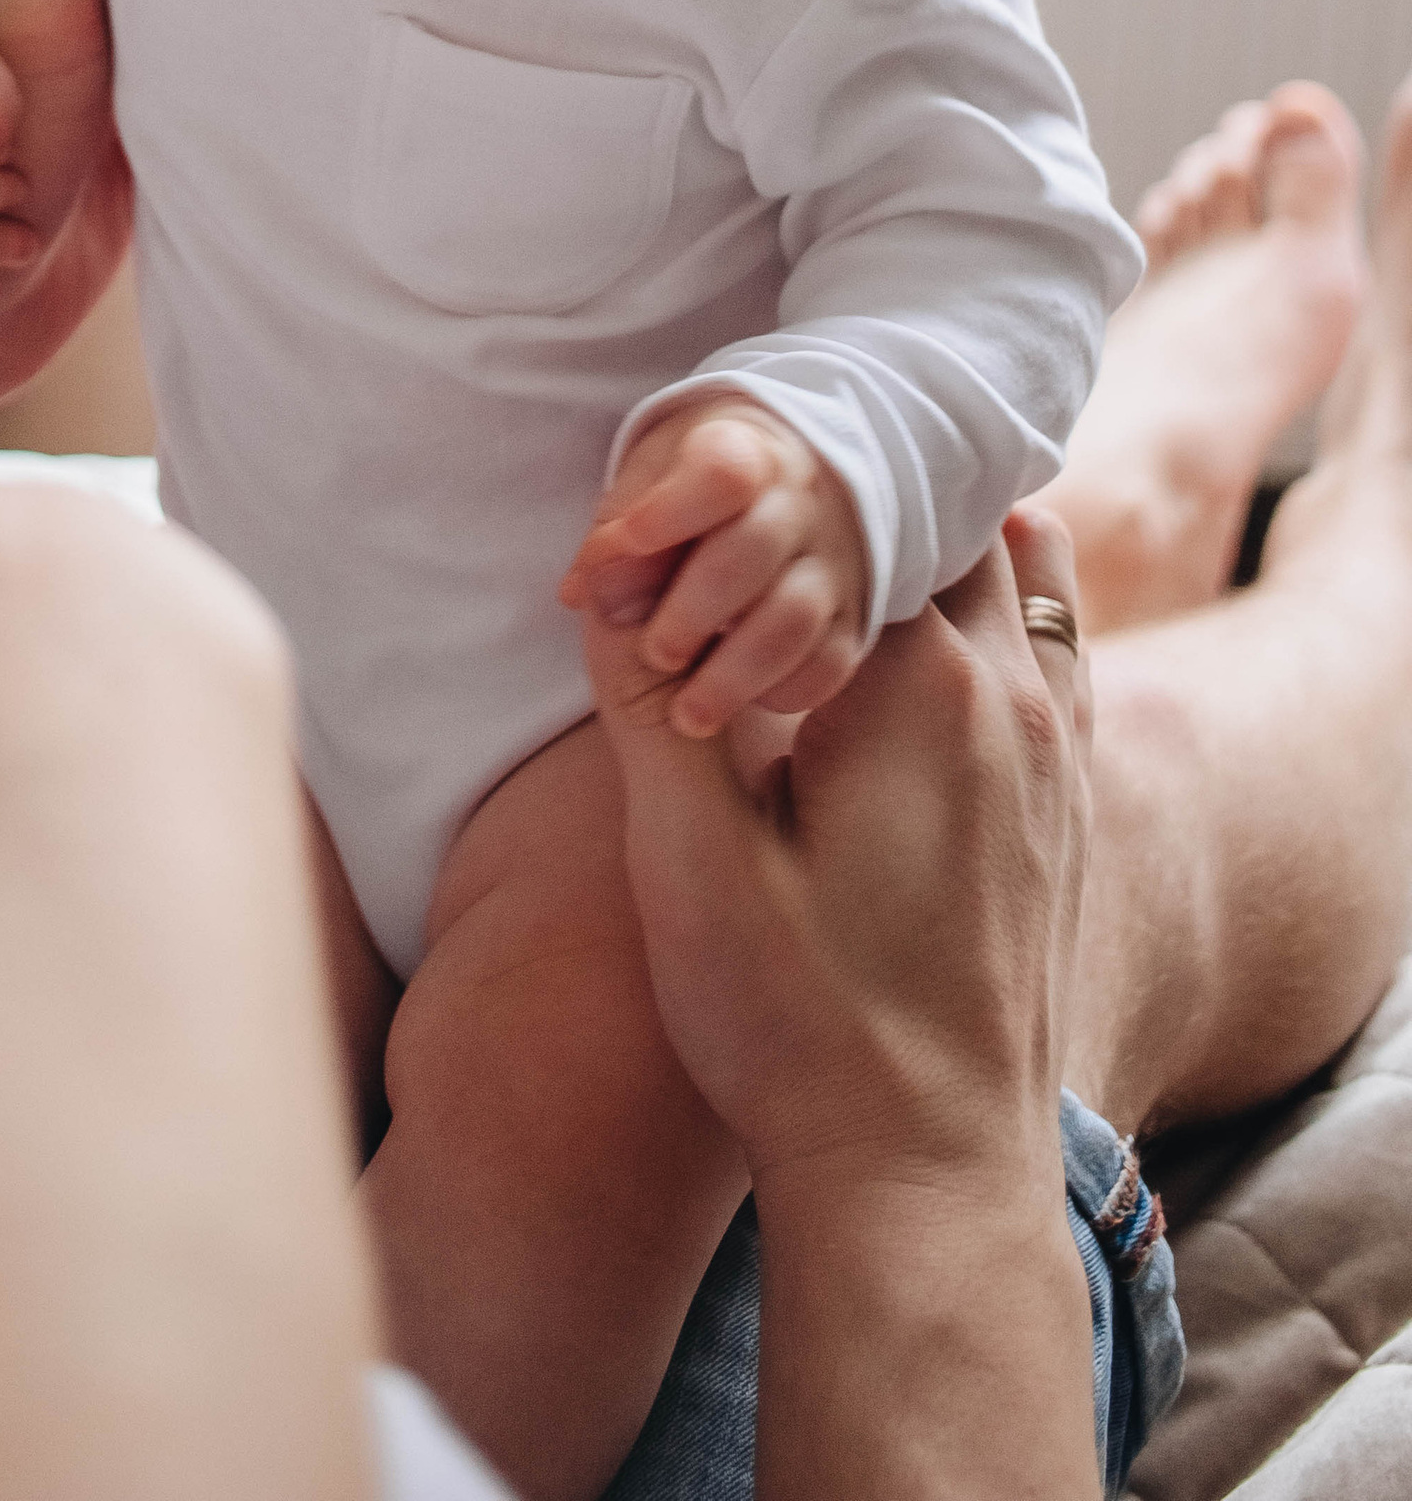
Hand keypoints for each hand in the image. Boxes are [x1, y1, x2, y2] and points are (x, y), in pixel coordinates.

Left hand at [561, 393, 869, 734]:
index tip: (630, 543)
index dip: (672, 512)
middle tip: (656, 654)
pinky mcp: (849, 620)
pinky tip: (746, 704)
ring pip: (795, 617)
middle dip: (695, 611)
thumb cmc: (696, 487)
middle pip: (754, 551)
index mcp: (745, 452)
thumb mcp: (650, 481)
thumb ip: (613, 534)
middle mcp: (799, 504)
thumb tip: (586, 593)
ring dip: (736, 673)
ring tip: (686, 715)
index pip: (722, 473)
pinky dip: (787, 690)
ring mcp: (831, 563)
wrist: (789, 488)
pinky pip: (830, 662)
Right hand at [577, 503, 1090, 1192]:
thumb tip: (606, 581)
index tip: (687, 508)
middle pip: (940, 515)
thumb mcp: (690, 863)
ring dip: (924, 539)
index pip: (845, 508)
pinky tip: (924, 627)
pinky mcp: (1069, 803)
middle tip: (747, 519)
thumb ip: (646, 704)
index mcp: (919, 686)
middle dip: (843, 499)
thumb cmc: (799, 1027)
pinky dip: (992, 596)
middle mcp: (1013, 696)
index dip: (757, 497)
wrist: (925, 1180)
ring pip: (1011, 565)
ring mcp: (1058, 750)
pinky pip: (1052, 640)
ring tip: (825, 557)